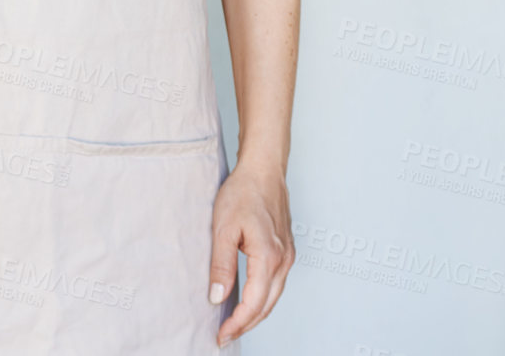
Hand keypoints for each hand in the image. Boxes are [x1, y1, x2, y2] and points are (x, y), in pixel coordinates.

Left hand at [208, 160, 294, 346]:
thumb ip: (221, 265)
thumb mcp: (222, 227)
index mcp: (268, 257)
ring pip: (274, 296)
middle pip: (267, 306)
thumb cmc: (243, 192)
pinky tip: (249, 298)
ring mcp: (287, 255)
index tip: (221, 335)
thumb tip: (217, 297)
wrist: (263, 169)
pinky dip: (263, 297)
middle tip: (225, 335)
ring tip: (235, 323)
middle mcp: (283, 261)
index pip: (254, 304)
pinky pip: (276, 283)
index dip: (237, 324)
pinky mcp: (286, 250)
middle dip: (247, 325)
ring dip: (256, 313)